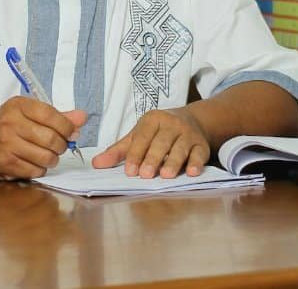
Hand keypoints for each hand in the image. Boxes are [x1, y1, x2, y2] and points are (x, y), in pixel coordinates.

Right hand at [0, 96, 85, 180]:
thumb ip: (56, 115)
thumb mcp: (27, 113)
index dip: (67, 126)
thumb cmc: (5, 126)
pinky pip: (36, 171)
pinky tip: (33, 162)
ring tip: (46, 154)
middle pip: (52, 139)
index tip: (70, 132)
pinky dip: (40, 169)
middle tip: (59, 146)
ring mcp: (7, 145)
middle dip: (62, 145)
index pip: (52, 115)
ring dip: (52, 159)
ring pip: (46, 157)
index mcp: (18, 106)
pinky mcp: (6, 164)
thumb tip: (82, 118)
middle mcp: (11, 124)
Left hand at [91, 108, 210, 178]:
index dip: (136, 154)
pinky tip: (191, 172)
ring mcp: (188, 134)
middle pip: (161, 142)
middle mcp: (171, 124)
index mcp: (152, 120)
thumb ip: (118, 151)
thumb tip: (96, 164)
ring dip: (173, 162)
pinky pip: (199, 154)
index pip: (142, 137)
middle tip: (145, 175)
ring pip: (180, 148)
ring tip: (166, 176)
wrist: (191, 120)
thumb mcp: (138, 136)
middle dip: (153, 158)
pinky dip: (196, 163)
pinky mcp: (201, 145)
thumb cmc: (158, 132)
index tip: (130, 171)